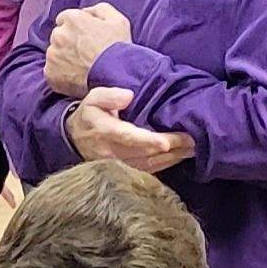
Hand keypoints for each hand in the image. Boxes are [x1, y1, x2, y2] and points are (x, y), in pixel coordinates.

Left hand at [44, 1, 130, 96]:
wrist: (117, 79)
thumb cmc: (119, 49)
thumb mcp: (118, 20)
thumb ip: (99, 9)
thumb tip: (86, 12)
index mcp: (72, 19)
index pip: (65, 18)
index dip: (76, 27)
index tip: (86, 37)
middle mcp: (58, 35)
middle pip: (58, 35)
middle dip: (69, 41)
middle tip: (85, 52)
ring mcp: (53, 55)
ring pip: (55, 53)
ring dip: (64, 57)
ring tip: (82, 66)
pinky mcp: (50, 73)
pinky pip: (52, 71)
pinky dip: (61, 74)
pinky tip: (76, 76)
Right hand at [68, 86, 192, 172]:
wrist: (74, 139)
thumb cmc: (89, 115)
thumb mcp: (93, 97)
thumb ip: (109, 95)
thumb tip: (128, 96)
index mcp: (105, 132)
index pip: (129, 138)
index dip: (149, 141)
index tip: (167, 142)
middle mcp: (112, 153)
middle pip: (145, 154)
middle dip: (171, 149)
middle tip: (193, 141)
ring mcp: (118, 166)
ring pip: (149, 165)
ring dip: (172, 158)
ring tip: (192, 149)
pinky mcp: (124, 172)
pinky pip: (147, 171)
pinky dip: (165, 165)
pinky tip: (179, 158)